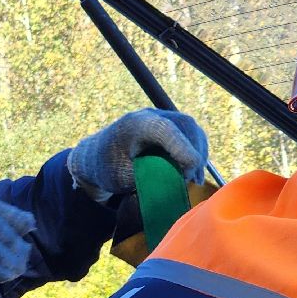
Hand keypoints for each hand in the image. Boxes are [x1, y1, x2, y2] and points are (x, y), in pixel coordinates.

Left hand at [67, 109, 208, 202]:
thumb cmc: (109, 169)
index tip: (189, 172)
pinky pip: (191, 134)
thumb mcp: (126, 177)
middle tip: (190, 179)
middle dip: (194, 154)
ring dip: (198, 153)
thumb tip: (181, 182)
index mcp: (135, 125)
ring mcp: (161, 117)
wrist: (98, 157)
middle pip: (185, 126)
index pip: (165, 130)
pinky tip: (193, 170)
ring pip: (192, 130)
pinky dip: (196, 151)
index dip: (182, 149)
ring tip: (193, 178)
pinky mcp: (169, 124)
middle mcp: (150, 115)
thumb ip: (152, 177)